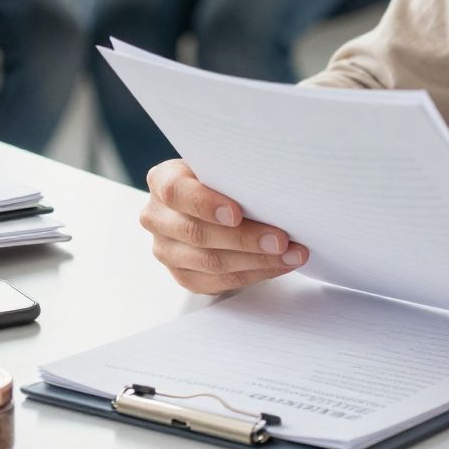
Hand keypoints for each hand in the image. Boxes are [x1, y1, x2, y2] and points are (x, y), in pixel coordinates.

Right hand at [140, 158, 307, 295]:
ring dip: (257, 261)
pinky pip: (219, 282)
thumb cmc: (223, 179)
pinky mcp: (184, 276)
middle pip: (197, 234)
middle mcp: (157, 217)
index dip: (205, 204)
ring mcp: (167, 251)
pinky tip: (279, 265)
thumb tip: (275, 187)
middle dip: (244, 239)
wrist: (213, 201)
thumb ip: (234, 174)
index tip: (236, 214)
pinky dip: (254, 274)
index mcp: (163, 181)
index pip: (176, 192)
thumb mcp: (222, 167)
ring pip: (210, 262)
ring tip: (291, 254)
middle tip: (280, 240)